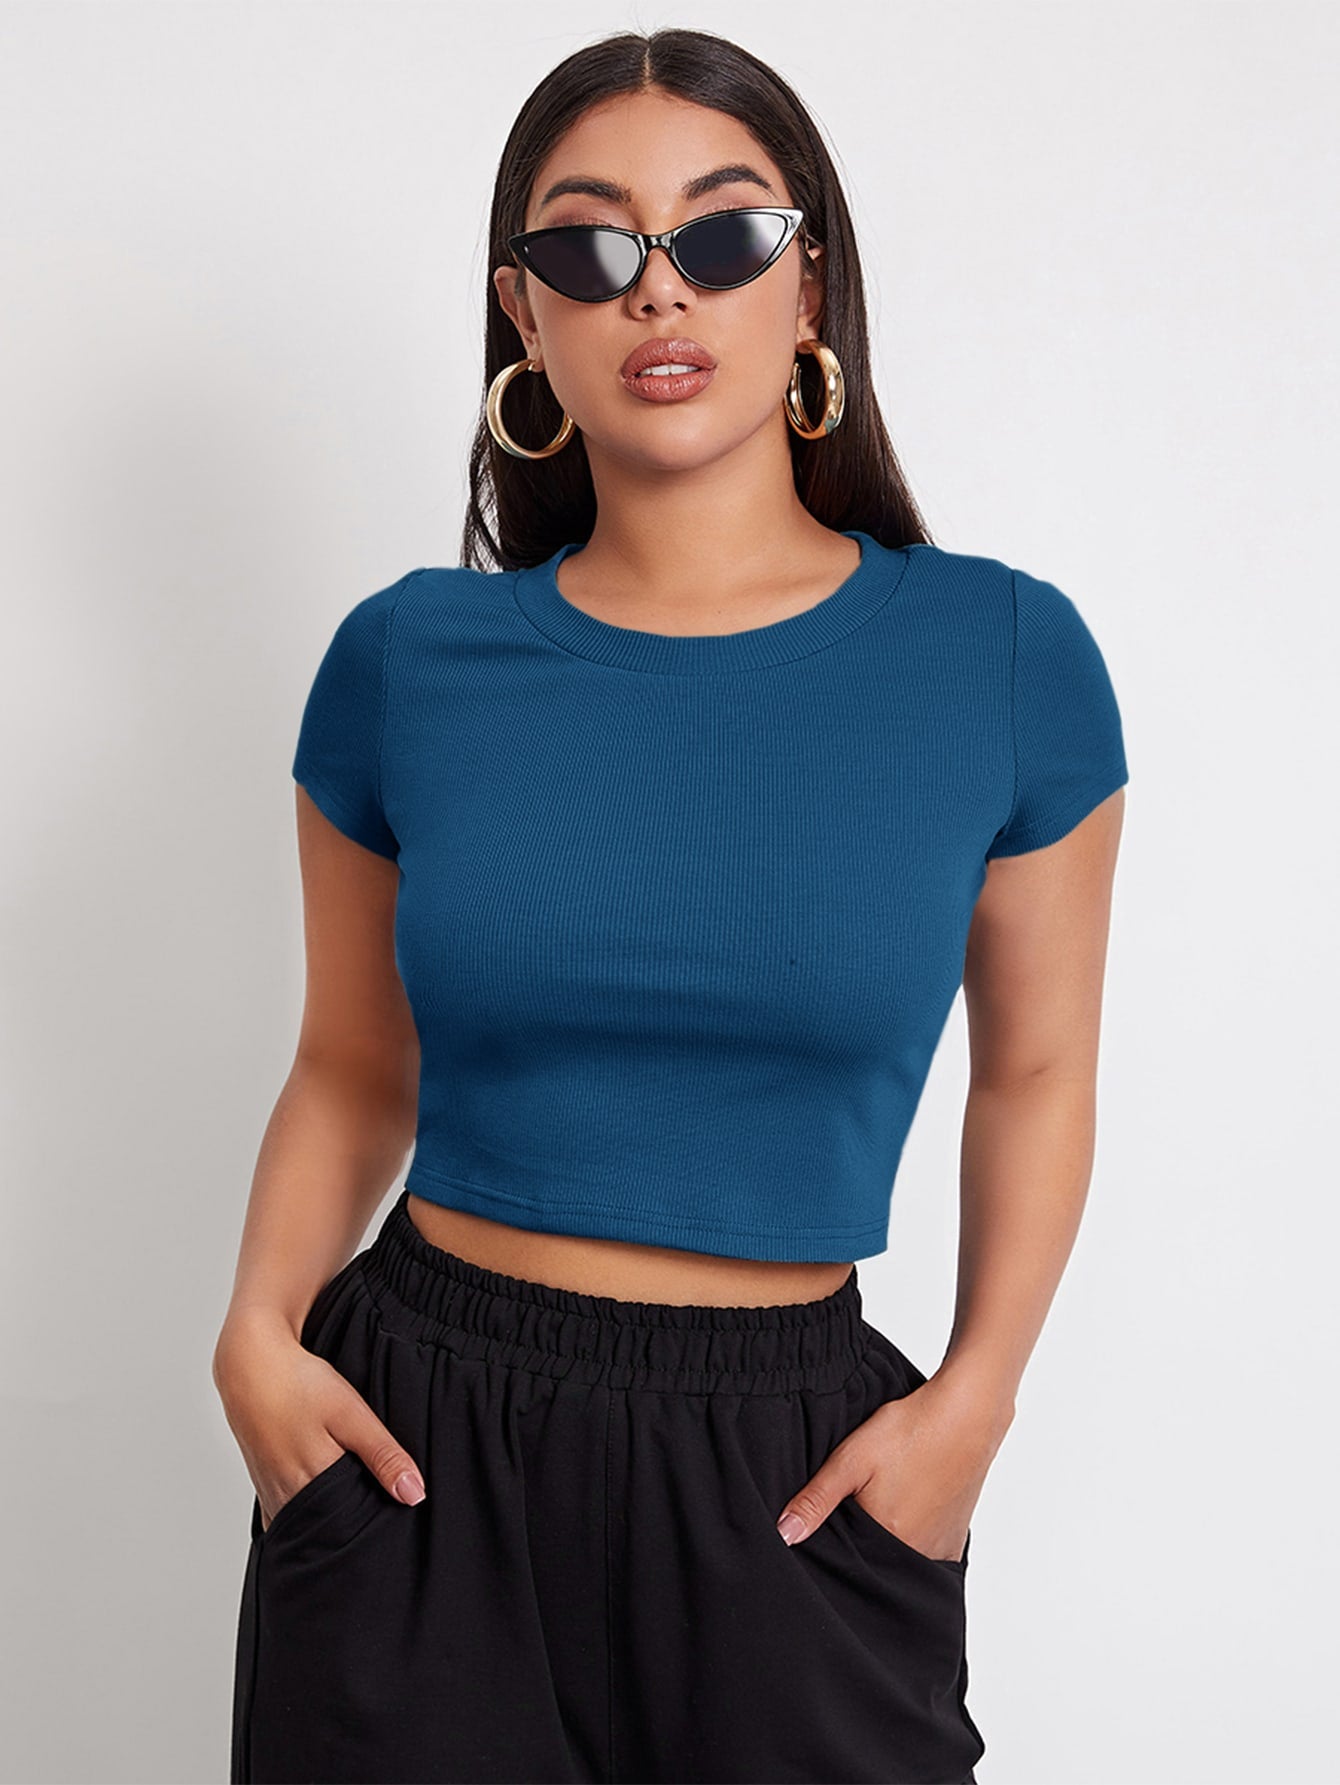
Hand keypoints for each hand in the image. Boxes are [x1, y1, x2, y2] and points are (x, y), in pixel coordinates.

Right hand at [213, 1307, 425, 1531]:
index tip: (392, 1515)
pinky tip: (322, 1498)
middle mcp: (289, 1501)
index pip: (352, 1529)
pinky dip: (308, 1513)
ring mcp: (273, 1497)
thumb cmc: (299, 1386)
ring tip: (352, 1502)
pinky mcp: (265, 1488)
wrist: (251, 1368)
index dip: (374, 1525)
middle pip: (331, 1530)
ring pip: (310, 1524)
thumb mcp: (351, 1415)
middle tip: (374, 1506)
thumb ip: (383, 1455)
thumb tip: (414, 1494)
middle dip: (354, 1527)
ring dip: (331, 1519)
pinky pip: (290, 1516)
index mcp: (314, 1487)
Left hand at [774, 1370, 1009, 1561]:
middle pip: (873, 1559)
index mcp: (884, 1540)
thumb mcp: (852, 1459)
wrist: (967, 1414)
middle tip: (863, 1499)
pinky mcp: (955, 1540)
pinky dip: (913, 1538)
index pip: (845, 1555)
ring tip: (887, 1501)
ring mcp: (939, 1550)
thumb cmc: (910, 1431)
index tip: (832, 1516)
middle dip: (859, 1541)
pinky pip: (926, 1552)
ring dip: (887, 1540)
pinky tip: (909, 1509)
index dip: (833, 1537)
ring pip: (899, 1557)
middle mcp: (914, 1555)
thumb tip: (783, 1535)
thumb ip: (816, 1499)